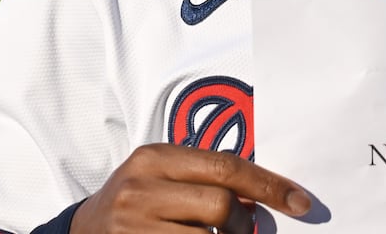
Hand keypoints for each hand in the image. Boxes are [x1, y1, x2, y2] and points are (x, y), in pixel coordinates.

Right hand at [70, 143, 311, 233]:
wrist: (84, 231)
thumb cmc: (137, 200)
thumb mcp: (163, 176)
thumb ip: (206, 177)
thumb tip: (263, 195)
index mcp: (155, 158)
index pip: (226, 166)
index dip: (270, 186)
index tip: (301, 202)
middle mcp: (140, 188)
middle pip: (222, 205)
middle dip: (245, 223)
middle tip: (246, 232)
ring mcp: (133, 226)